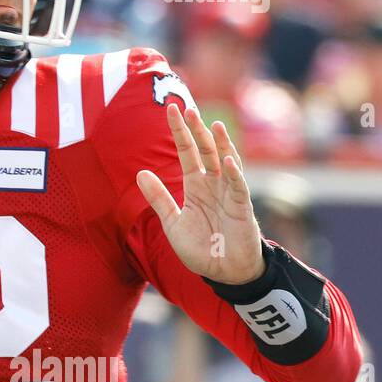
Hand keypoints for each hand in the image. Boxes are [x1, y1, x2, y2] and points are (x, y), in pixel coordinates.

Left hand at [136, 104, 264, 284]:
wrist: (222, 272)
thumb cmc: (200, 247)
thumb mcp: (172, 221)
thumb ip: (158, 197)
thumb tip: (140, 172)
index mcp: (196, 185)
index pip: (187, 152)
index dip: (180, 132)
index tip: (171, 109)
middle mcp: (213, 184)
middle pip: (205, 151)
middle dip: (196, 130)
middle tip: (186, 109)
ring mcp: (229, 193)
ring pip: (226, 162)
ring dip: (221, 144)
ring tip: (214, 125)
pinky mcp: (242, 208)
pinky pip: (238, 187)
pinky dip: (234, 174)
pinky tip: (228, 160)